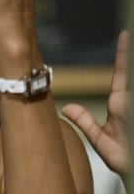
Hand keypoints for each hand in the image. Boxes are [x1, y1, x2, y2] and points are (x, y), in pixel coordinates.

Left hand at [63, 30, 129, 179]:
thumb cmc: (124, 159)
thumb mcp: (102, 140)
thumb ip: (86, 122)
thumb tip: (67, 108)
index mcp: (121, 104)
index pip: (123, 74)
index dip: (124, 54)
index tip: (126, 34)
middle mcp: (132, 102)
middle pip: (133, 72)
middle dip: (132, 56)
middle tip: (133, 34)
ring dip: (133, 67)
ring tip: (133, 43)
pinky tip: (133, 77)